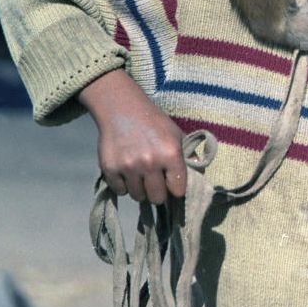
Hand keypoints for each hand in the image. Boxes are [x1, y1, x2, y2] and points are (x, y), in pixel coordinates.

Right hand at [78, 69, 186, 202]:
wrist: (121, 108)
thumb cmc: (153, 122)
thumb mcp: (176, 134)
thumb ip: (188, 155)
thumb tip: (198, 174)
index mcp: (171, 154)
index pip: (178, 190)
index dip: (175, 188)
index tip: (171, 183)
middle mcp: (150, 162)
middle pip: (157, 198)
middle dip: (157, 192)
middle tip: (154, 181)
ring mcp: (129, 166)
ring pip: (138, 196)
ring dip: (140, 189)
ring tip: (140, 175)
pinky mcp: (110, 168)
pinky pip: (120, 191)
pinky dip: (123, 185)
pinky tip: (126, 172)